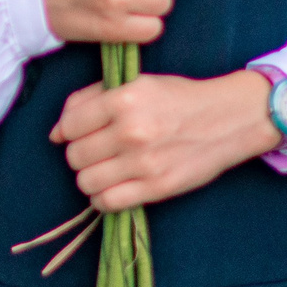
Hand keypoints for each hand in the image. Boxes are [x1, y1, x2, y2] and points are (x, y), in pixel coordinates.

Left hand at [52, 70, 281, 210]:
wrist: (230, 118)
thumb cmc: (178, 98)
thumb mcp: (135, 83)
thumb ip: (90, 99)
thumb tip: (56, 132)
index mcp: (123, 99)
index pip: (68, 125)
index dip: (69, 130)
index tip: (82, 132)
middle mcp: (131, 131)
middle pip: (74, 156)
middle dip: (80, 154)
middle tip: (98, 151)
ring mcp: (145, 162)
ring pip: (86, 181)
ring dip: (90, 177)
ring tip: (106, 169)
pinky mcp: (158, 188)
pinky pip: (108, 202)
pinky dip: (103, 199)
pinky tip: (113, 187)